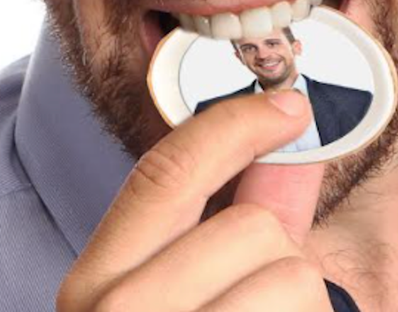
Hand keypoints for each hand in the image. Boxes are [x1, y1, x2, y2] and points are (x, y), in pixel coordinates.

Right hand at [56, 88, 330, 310]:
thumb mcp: (196, 291)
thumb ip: (244, 218)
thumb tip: (292, 144)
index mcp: (93, 287)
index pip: (165, 172)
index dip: (235, 125)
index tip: (289, 105)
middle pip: (252, 226)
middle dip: (283, 256)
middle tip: (260, 301)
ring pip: (294, 275)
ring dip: (305, 305)